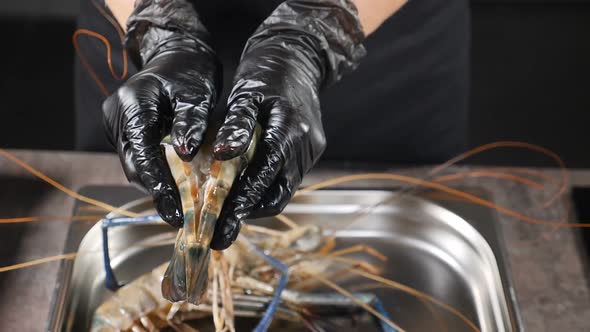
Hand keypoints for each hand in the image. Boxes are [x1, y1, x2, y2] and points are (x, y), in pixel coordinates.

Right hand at [103, 0, 219, 227]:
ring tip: (184, 210)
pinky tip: (179, 190)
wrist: (176, 53)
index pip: (142, 153)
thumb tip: (185, 155)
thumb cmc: (189, 69)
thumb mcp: (196, 93)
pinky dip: (158, 174)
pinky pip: (140, 159)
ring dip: (158, 186)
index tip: (175, 211)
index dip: (159, 185)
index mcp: (132, 104)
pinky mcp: (125, 132)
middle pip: (134, 165)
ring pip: (135, 166)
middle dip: (159, 193)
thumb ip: (190, 122)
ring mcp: (117, 125)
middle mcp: (116, 117)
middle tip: (184, 218)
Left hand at [210, 0, 365, 249]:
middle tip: (218, 234)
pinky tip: (242, 195)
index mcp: (290, 131)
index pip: (263, 178)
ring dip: (255, 207)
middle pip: (277, 195)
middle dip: (246, 216)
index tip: (218, 227)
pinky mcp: (311, 154)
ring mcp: (311, 153)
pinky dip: (264, 191)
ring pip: (283, 193)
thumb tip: (221, 158)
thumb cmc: (266, 74)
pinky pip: (286, 181)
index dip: (240, 205)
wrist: (298, 59)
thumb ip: (236, 126)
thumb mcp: (245, 94)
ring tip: (226, 218)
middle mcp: (306, 148)